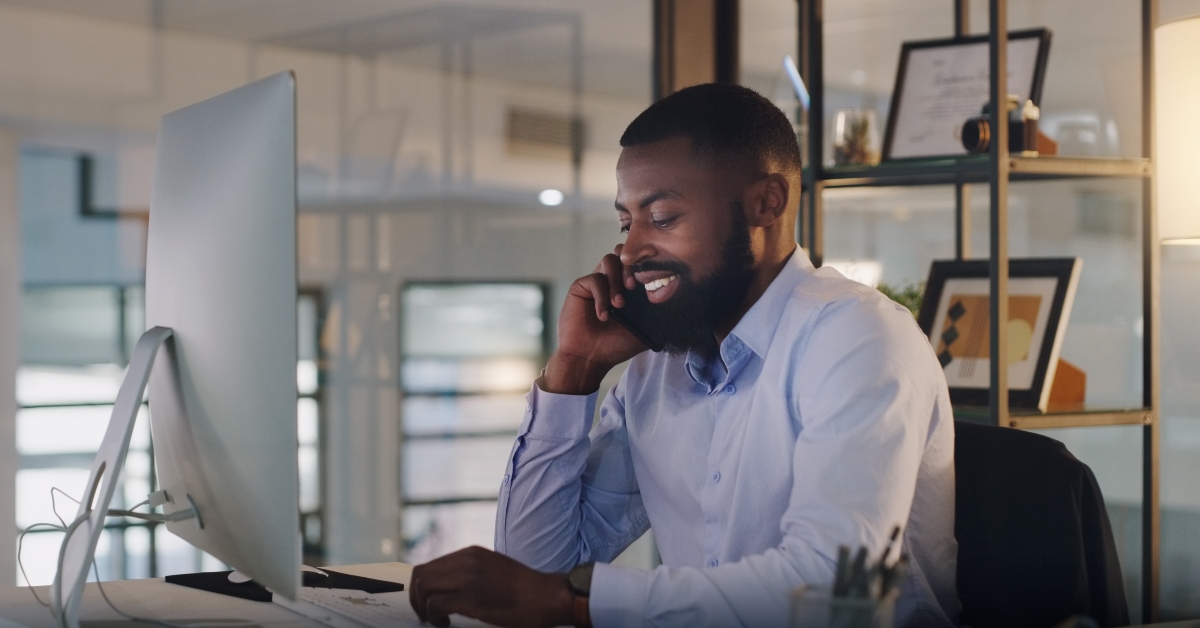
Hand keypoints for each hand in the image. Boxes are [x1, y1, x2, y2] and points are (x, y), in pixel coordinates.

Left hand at [408, 546, 573, 627]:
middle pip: (420, 574)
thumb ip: (472, 570)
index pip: (430, 564)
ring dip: (423, 607)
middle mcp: (466, 561)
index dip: (421, 585)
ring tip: (435, 619)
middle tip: (424, 614)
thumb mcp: (494, 567)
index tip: (425, 601)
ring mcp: (467, 578)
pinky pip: (435, 604)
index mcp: (471, 553)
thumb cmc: (525, 589)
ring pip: (423, 588)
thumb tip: (450, 584)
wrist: (546, 596)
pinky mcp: (471, 598)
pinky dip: (434, 616)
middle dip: (415, 597)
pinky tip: (445, 623)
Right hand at [543, 244, 647, 394]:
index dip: (648, 266)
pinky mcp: (582, 286)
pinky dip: (602, 296)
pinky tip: (604, 315)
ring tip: (620, 304)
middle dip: (632, 266)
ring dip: (617, 279)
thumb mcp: (645, 331)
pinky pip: (594, 279)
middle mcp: (614, 279)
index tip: (652, 283)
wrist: (590, 358)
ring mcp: (598, 281)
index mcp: (631, 287)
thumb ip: (661, 318)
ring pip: (609, 260)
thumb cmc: (616, 345)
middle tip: (634, 287)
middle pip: (625, 252)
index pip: (641, 262)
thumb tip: (684, 306)